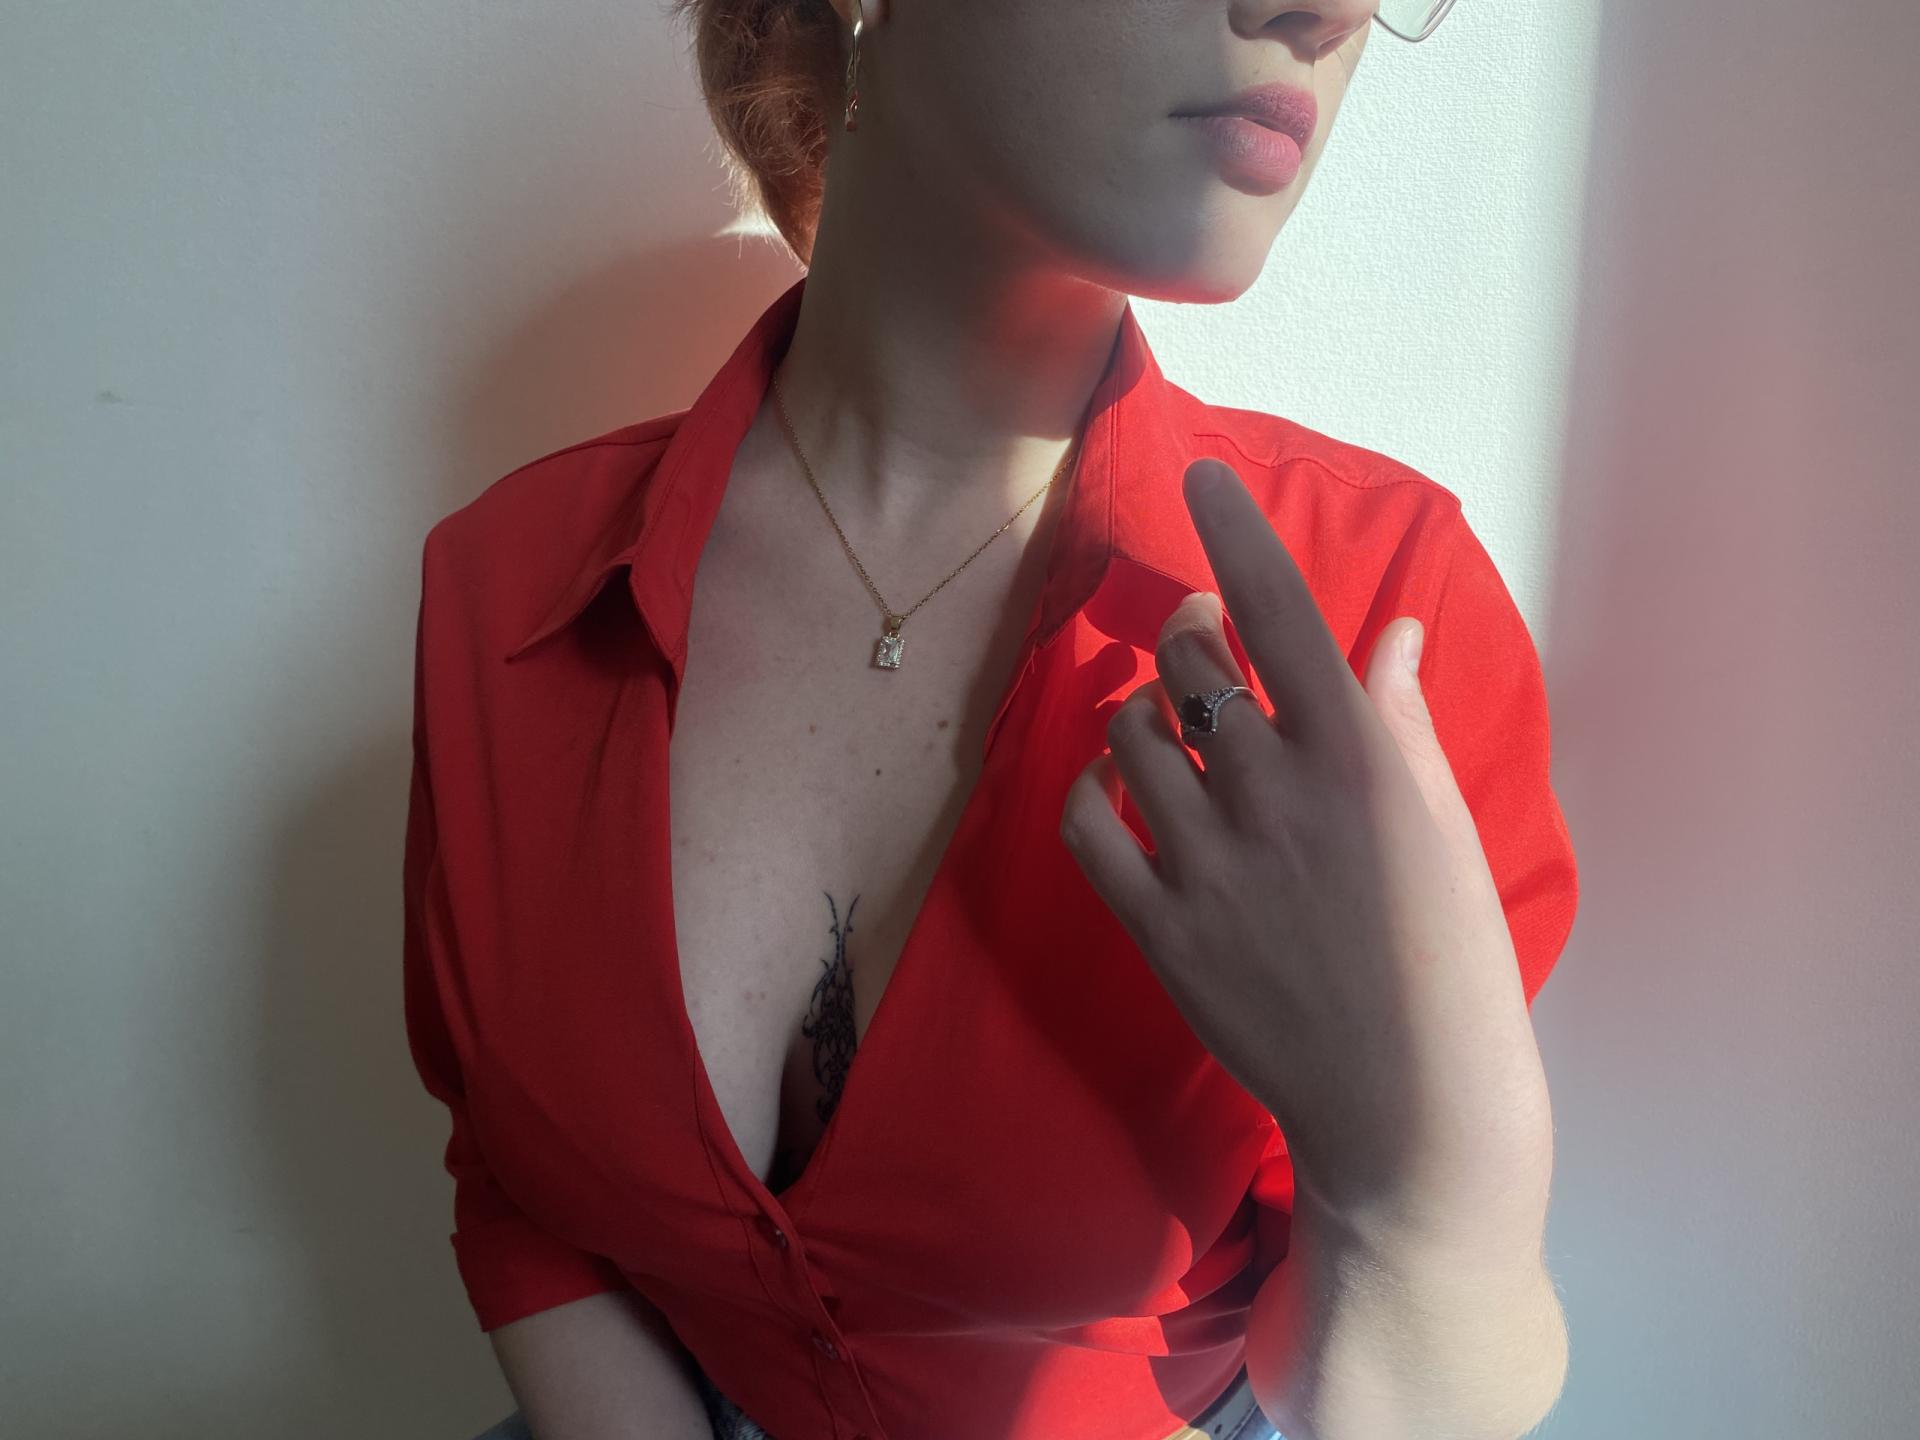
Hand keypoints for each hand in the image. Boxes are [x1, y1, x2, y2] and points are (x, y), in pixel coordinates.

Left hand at [1059, 458, 1553, 1256]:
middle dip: (1183, 632)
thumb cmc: (1453, 969)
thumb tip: (1388, 630)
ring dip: (1138, 711)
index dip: (1235, 535)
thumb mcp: (1447, 833)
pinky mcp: (1161, 931)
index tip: (1196, 477)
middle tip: (1195, 644)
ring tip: (1163, 729)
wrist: (1413, 1113)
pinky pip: (1087, 827)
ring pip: (1129, 734)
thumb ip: (1402, 721)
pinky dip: (1091, 791)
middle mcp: (1277, 798)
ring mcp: (1210, 865)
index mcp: (1363, 763)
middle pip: (1189, 663)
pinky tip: (1118, 792)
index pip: (1283, 615)